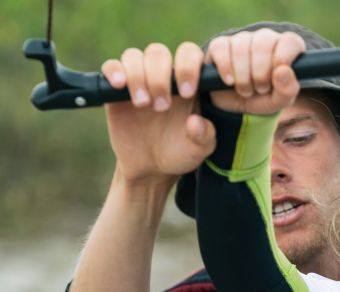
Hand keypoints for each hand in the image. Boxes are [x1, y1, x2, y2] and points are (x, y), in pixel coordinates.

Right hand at [102, 42, 216, 186]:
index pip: (189, 55)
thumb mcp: (198, 150)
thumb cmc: (180, 153)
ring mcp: (139, 80)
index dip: (188, 66)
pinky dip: (114, 71)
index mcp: (188, 83)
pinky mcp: (116, 90)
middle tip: (161, 107)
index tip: (187, 92)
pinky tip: (119, 86)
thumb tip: (196, 122)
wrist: (151, 168)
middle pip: (158, 53)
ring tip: (142, 104)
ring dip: (137, 75)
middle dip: (159, 77)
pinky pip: (111, 67)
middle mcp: (163, 77)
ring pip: (134, 56)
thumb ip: (204, 136)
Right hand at [206, 29, 304, 114]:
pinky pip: (220, 48)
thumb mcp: (279, 101)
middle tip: (260, 90)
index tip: (275, 79)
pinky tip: (229, 81)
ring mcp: (242, 38)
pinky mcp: (220, 44)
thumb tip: (282, 70)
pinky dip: (225, 68)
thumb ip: (287, 90)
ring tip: (246, 90)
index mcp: (286, 47)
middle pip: (263, 44)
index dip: (282, 60)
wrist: (237, 104)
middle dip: (260, 73)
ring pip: (241, 47)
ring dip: (243, 76)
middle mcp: (265, 38)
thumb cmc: (264, 98)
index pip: (290, 41)